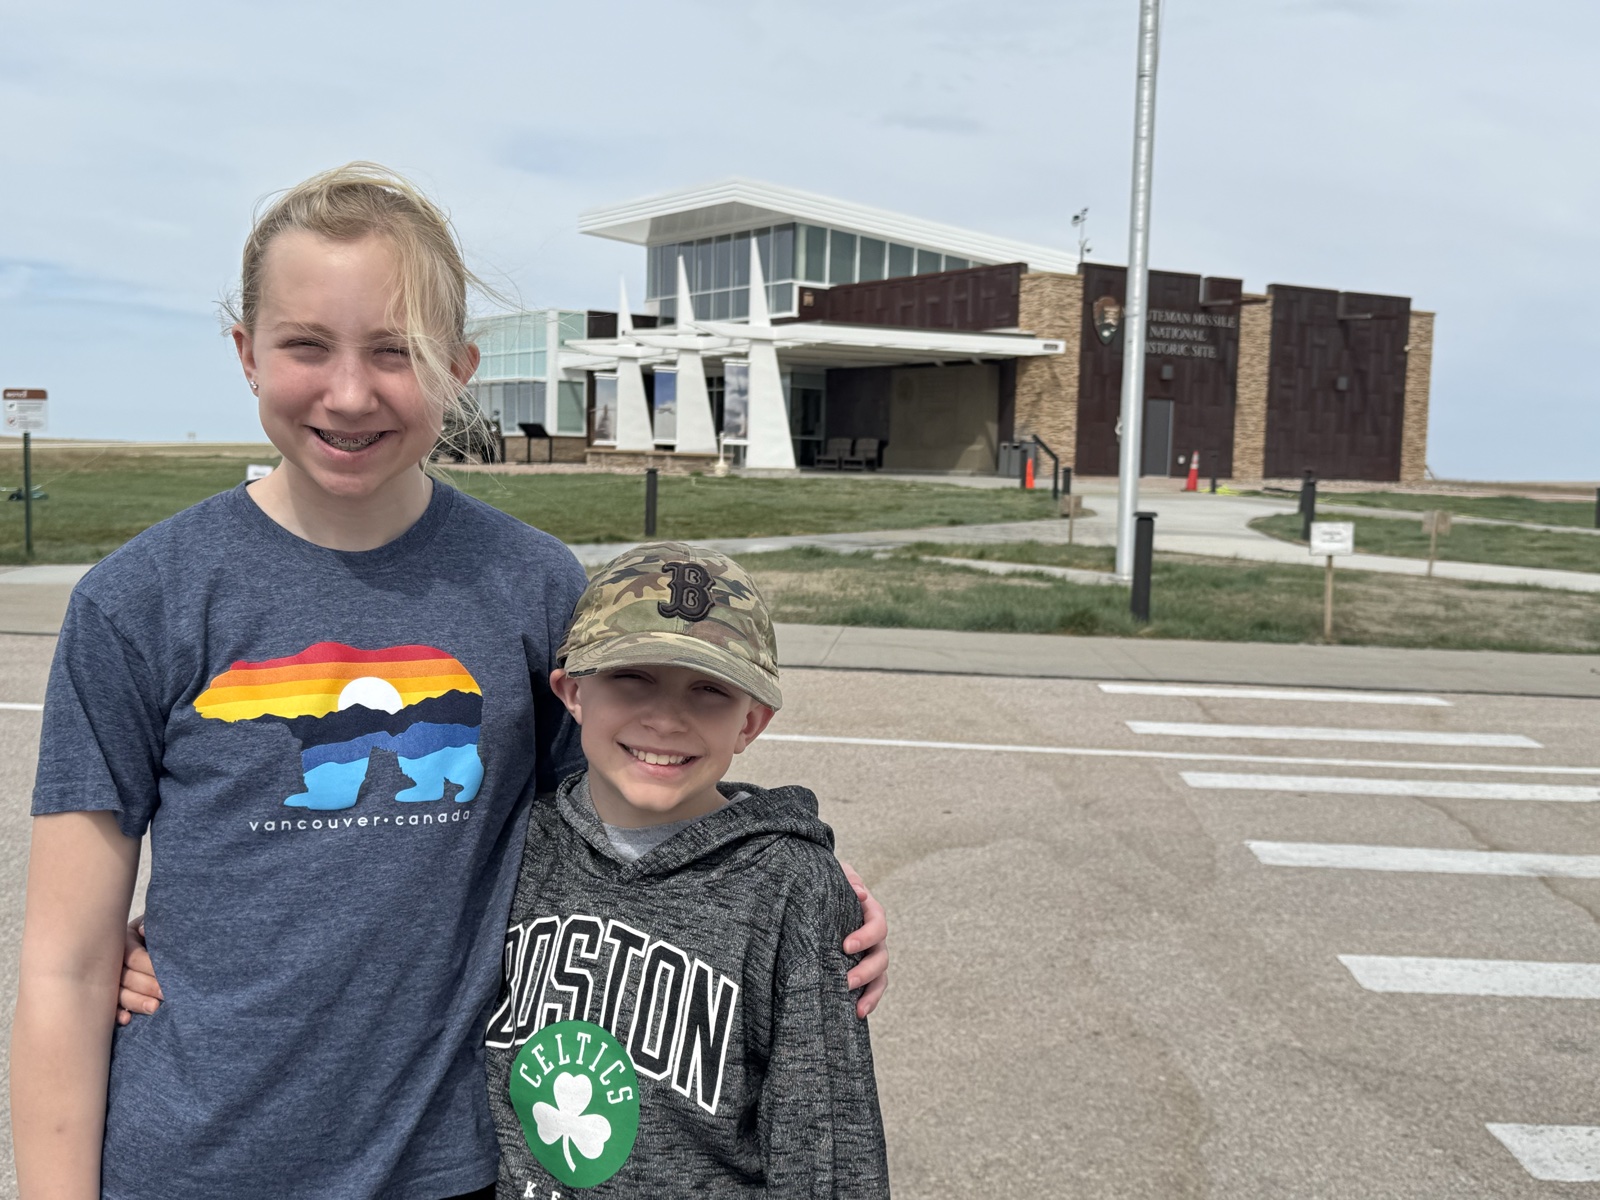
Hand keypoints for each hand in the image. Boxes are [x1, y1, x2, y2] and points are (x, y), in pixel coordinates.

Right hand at [116, 915, 161, 1025]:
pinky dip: (117, 1015)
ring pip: (119, 994)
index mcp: (123, 941)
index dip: (150, 967)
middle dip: (147, 987)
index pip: (134, 957)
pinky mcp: (110, 997)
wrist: (153, 937)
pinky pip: (111, 1008)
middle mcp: (113, 962)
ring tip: (154, 1008)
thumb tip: (144, 931)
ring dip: (135, 1002)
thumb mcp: (156, 923)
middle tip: (165, 995)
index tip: (168, 975)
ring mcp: (109, 981)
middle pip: (126, 977)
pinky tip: (126, 1020)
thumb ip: (150, 925)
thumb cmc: (157, 930)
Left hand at [839, 862, 887, 1017]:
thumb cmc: (828, 883)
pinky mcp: (860, 970)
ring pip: (880, 977)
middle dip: (866, 971)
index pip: (878, 925)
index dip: (866, 936)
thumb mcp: (836, 875)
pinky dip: (868, 1001)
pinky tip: (856, 1013)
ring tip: (857, 1008)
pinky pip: (871, 989)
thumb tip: (860, 893)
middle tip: (846, 980)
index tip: (846, 945)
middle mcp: (874, 938)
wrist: (817, 894)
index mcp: (870, 913)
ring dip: (870, 992)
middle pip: (881, 957)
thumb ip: (847, 879)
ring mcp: (869, 956)